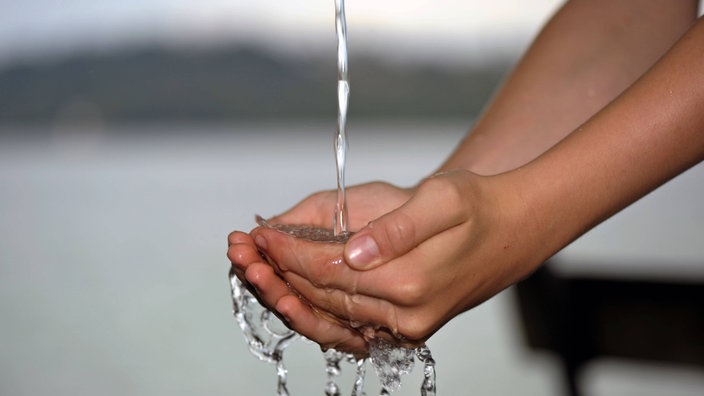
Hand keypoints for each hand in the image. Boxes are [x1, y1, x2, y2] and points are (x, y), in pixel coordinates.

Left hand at [251, 170, 547, 350]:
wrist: (514, 231)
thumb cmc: (477, 206)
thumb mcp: (441, 199)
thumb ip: (395, 229)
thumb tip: (351, 252)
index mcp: (411, 281)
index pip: (328, 269)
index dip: (289, 250)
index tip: (259, 232)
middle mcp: (406, 316)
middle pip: (321, 296)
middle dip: (278, 271)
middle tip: (242, 250)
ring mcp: (407, 328)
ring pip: (329, 314)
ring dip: (288, 291)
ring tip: (254, 270)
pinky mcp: (406, 329)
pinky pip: (346, 324)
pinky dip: (313, 308)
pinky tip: (289, 290)